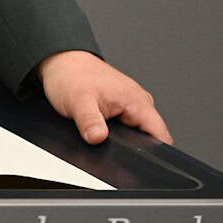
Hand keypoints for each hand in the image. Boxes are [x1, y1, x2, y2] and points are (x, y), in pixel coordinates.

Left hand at [37, 50, 171, 145]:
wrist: (61, 60)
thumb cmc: (71, 74)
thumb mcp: (78, 101)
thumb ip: (90, 121)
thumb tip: (98, 138)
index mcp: (137, 100)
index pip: (160, 134)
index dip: (155, 153)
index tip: (139, 162)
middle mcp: (138, 101)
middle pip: (150, 137)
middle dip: (136, 149)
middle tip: (113, 149)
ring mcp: (130, 103)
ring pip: (137, 132)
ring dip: (125, 140)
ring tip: (104, 135)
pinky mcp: (120, 105)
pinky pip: (126, 125)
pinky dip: (117, 132)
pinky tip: (102, 130)